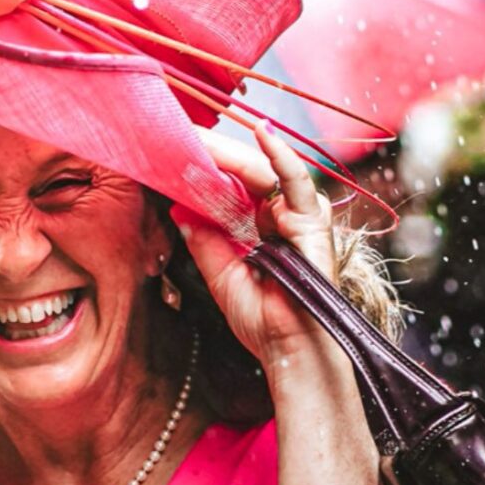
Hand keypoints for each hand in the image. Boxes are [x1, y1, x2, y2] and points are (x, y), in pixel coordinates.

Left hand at [175, 123, 343, 370]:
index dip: (203, 168)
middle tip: (177, 135)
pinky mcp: (313, 221)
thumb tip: (179, 206)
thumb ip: (203, 239)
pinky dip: (281, 156)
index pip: (229, 186)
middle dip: (211, 154)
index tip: (170, 150)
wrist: (291, 351)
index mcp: (259, 226)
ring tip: (197, 139)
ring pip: (263, 172)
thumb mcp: (220, 273)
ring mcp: (298, 216)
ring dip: (230, 154)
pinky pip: (296, 181)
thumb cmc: (262, 320)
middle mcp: (279, 216)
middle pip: (243, 173)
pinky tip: (263, 132)